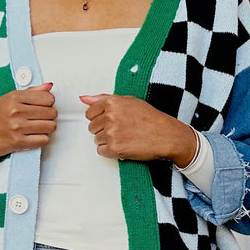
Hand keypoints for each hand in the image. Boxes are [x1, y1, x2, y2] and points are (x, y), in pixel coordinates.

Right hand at [0, 83, 56, 165]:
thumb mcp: (9, 98)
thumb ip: (31, 92)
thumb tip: (49, 86)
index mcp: (14, 97)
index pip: (48, 98)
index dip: (49, 103)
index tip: (43, 106)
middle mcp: (15, 111)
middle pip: (52, 112)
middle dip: (49, 116)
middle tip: (41, 118)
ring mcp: (17, 127)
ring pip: (50, 126)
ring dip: (47, 128)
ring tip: (39, 127)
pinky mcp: (18, 142)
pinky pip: (44, 140)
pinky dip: (42, 139)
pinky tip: (35, 136)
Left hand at [79, 94, 195, 165]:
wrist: (166, 135)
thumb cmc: (151, 118)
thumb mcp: (129, 101)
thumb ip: (103, 98)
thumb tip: (84, 98)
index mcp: (112, 103)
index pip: (90, 113)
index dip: (100, 118)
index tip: (111, 120)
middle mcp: (110, 117)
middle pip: (92, 127)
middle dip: (103, 129)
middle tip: (121, 129)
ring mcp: (111, 133)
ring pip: (97, 139)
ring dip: (108, 141)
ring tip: (124, 137)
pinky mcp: (114, 148)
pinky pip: (101, 151)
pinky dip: (110, 151)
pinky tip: (123, 145)